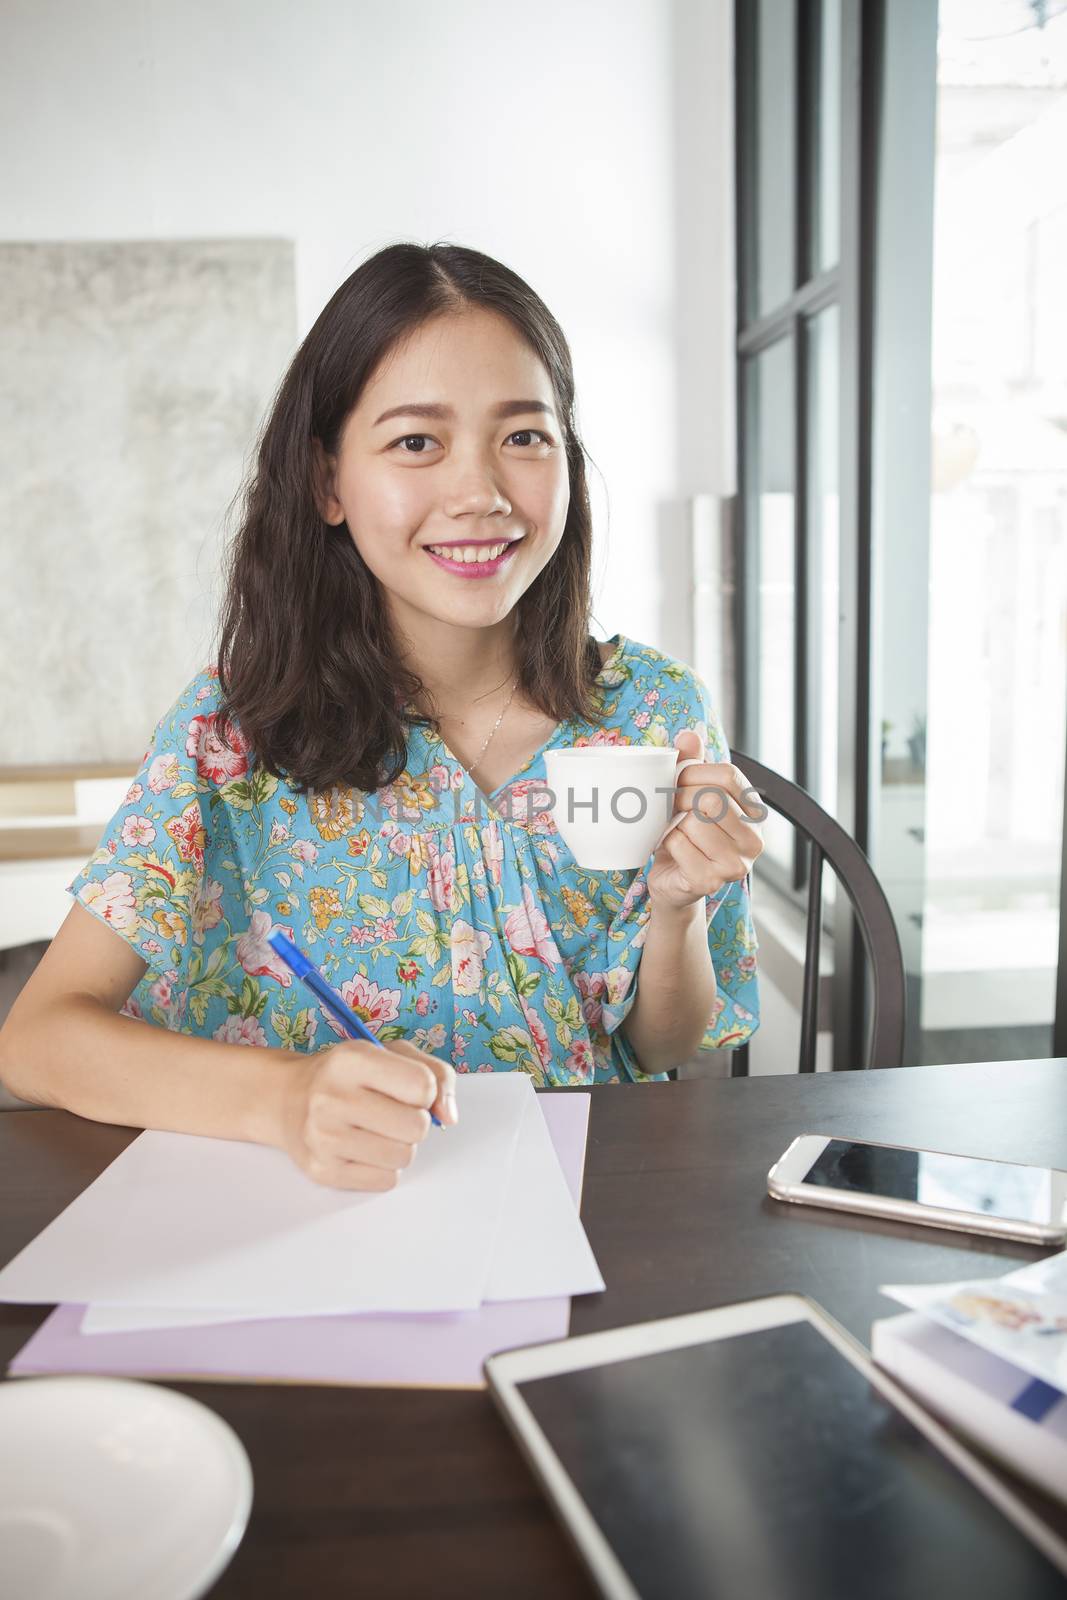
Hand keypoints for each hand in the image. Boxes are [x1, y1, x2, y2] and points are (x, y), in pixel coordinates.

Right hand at [279, 1038, 457, 1190]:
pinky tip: (362, 1148)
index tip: (408, 1089)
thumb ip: (435, 1074)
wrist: (287, 1099)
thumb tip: (449, 1116)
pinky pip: (386, 1180)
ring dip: (400, 1145)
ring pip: (404, 1157)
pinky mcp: (323, 1171)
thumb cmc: (350, 1075)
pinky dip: (383, 1167)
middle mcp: (332, 1097)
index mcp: (351, 1059)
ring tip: (376, 1130)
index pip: (422, 1086)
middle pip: (417, 1127)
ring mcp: (323, 1138)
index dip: (426, 1091)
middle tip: (392, 1113)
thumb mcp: (392, 1054)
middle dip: (414, 1121)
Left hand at [645, 729, 765, 914]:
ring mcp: (736, 864)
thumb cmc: (685, 834)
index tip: (677, 779)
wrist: (674, 882)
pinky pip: (679, 844)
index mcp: (754, 813)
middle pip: (711, 798)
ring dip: (672, 822)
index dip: (695, 772)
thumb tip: (690, 734)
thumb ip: (693, 763)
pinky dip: (666, 842)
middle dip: (680, 797)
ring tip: (671, 828)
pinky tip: (670, 849)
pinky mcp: (712, 881)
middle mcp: (754, 839)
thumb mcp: (690, 795)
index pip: (728, 775)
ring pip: (695, 822)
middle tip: (668, 806)